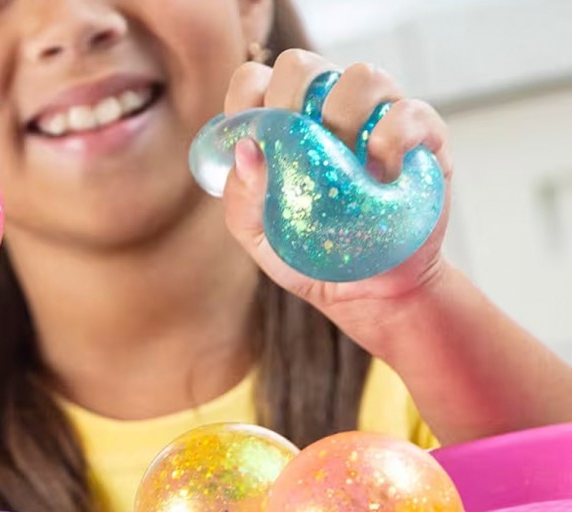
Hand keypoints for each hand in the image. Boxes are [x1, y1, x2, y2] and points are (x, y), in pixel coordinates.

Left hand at [221, 50, 453, 345]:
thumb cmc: (308, 257)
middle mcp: (328, 110)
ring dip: (342, 118)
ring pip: (362, 76)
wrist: (367, 293)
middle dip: (289, 100)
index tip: (250, 134)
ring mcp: (377, 118)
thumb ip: (241, 198)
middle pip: (302, 65)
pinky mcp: (423, 137)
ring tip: (342, 169)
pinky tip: (380, 177)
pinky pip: (409, 113)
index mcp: (283, 123)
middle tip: (295, 150)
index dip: (246, 97)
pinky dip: (391, 140)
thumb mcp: (259, 237)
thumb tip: (247, 150)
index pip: (256, 79)